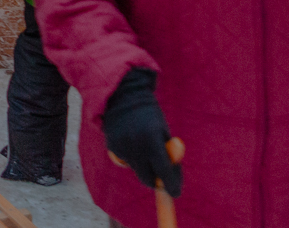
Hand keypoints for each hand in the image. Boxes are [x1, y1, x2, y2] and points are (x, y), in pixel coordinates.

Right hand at [100, 69, 181, 197]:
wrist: (123, 96)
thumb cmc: (149, 114)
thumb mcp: (163, 130)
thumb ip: (168, 153)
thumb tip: (173, 179)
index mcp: (152, 139)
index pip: (163, 171)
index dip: (171, 184)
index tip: (176, 192)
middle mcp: (135, 146)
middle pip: (147, 179)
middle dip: (156, 182)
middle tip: (162, 179)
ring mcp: (122, 147)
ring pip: (136, 169)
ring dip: (143, 165)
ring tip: (142, 143)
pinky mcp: (112, 147)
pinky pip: (125, 160)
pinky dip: (131, 156)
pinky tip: (130, 139)